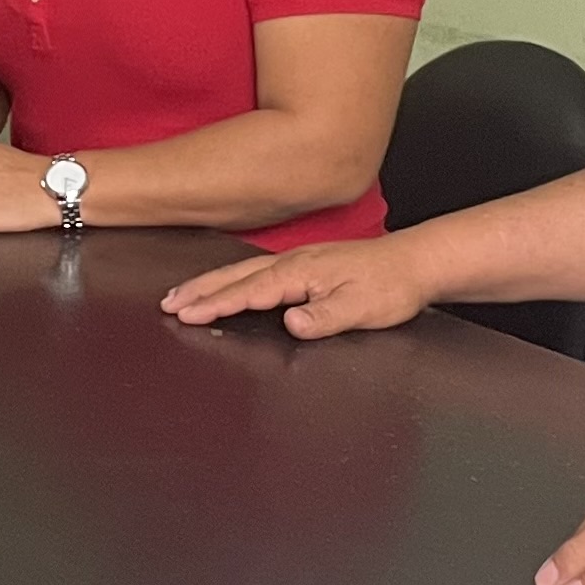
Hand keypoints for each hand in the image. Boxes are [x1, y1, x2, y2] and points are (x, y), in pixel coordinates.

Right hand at [158, 236, 429, 338]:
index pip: (249, 291)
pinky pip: (257, 270)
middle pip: (236, 277)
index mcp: (302, 273)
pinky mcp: (306, 265)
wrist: (417, 263)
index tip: (185, 314)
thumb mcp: (363, 308)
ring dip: (211, 283)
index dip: (215, 304)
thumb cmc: (392, 286)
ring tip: (183, 293)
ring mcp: (299, 261)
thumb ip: (326, 316)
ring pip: (243, 271)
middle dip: (200, 290)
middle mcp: (294, 263)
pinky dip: (232, 278)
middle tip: (167, 303)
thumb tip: (291, 323)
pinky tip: (227, 284)